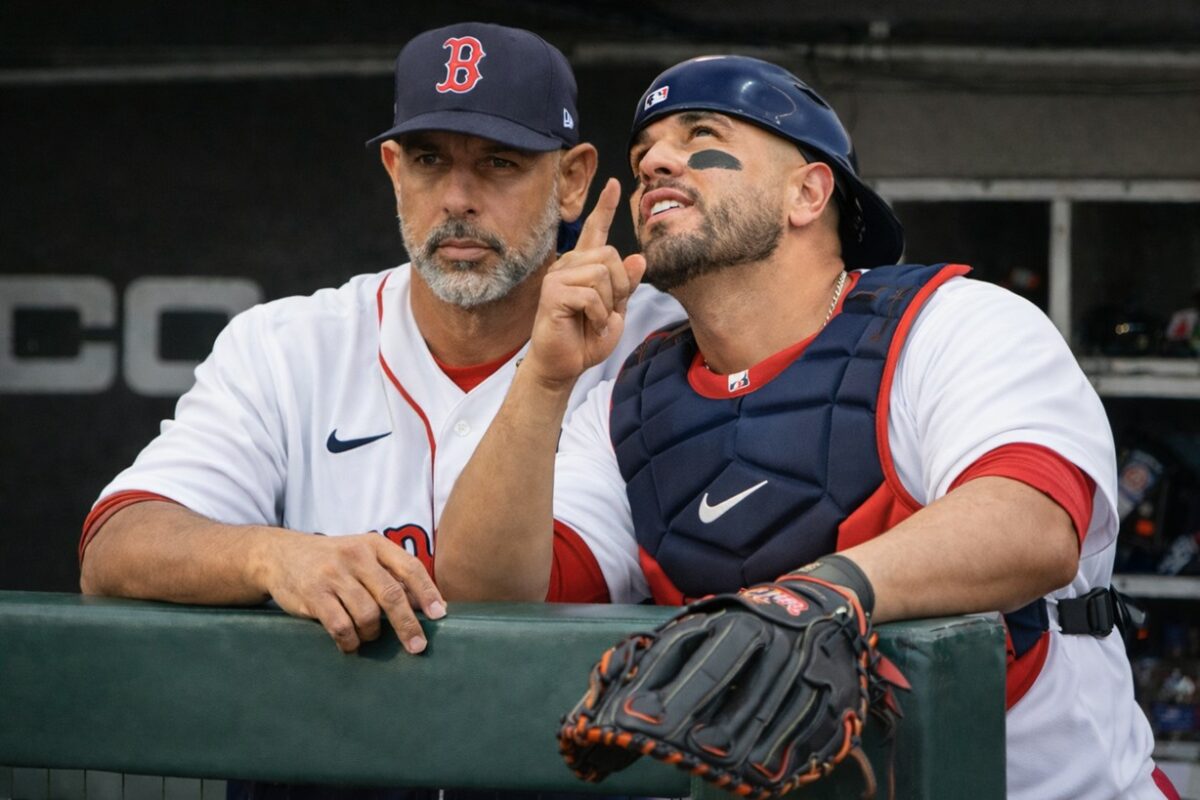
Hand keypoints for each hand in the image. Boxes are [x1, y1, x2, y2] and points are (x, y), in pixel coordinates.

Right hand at [256, 530, 445, 653]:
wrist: (279, 554)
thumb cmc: (332, 560)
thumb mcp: (361, 555)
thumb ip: (389, 574)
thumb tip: (425, 606)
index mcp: (374, 544)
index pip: (409, 567)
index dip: (427, 592)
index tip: (439, 615)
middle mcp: (356, 556)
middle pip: (391, 595)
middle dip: (408, 625)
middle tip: (417, 647)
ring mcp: (333, 574)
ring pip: (367, 615)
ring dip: (372, 634)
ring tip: (367, 637)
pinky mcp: (313, 594)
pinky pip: (341, 626)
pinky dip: (350, 641)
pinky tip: (350, 644)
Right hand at [525, 178, 646, 386]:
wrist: (565, 365)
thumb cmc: (587, 338)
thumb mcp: (616, 310)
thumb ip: (626, 286)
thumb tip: (640, 258)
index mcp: (584, 266)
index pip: (596, 230)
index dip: (605, 207)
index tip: (615, 184)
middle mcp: (569, 265)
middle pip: (610, 255)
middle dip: (620, 286)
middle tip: (609, 311)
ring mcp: (557, 277)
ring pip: (602, 273)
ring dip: (609, 303)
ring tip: (597, 320)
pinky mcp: (552, 293)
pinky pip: (591, 294)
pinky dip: (599, 315)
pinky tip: (589, 325)